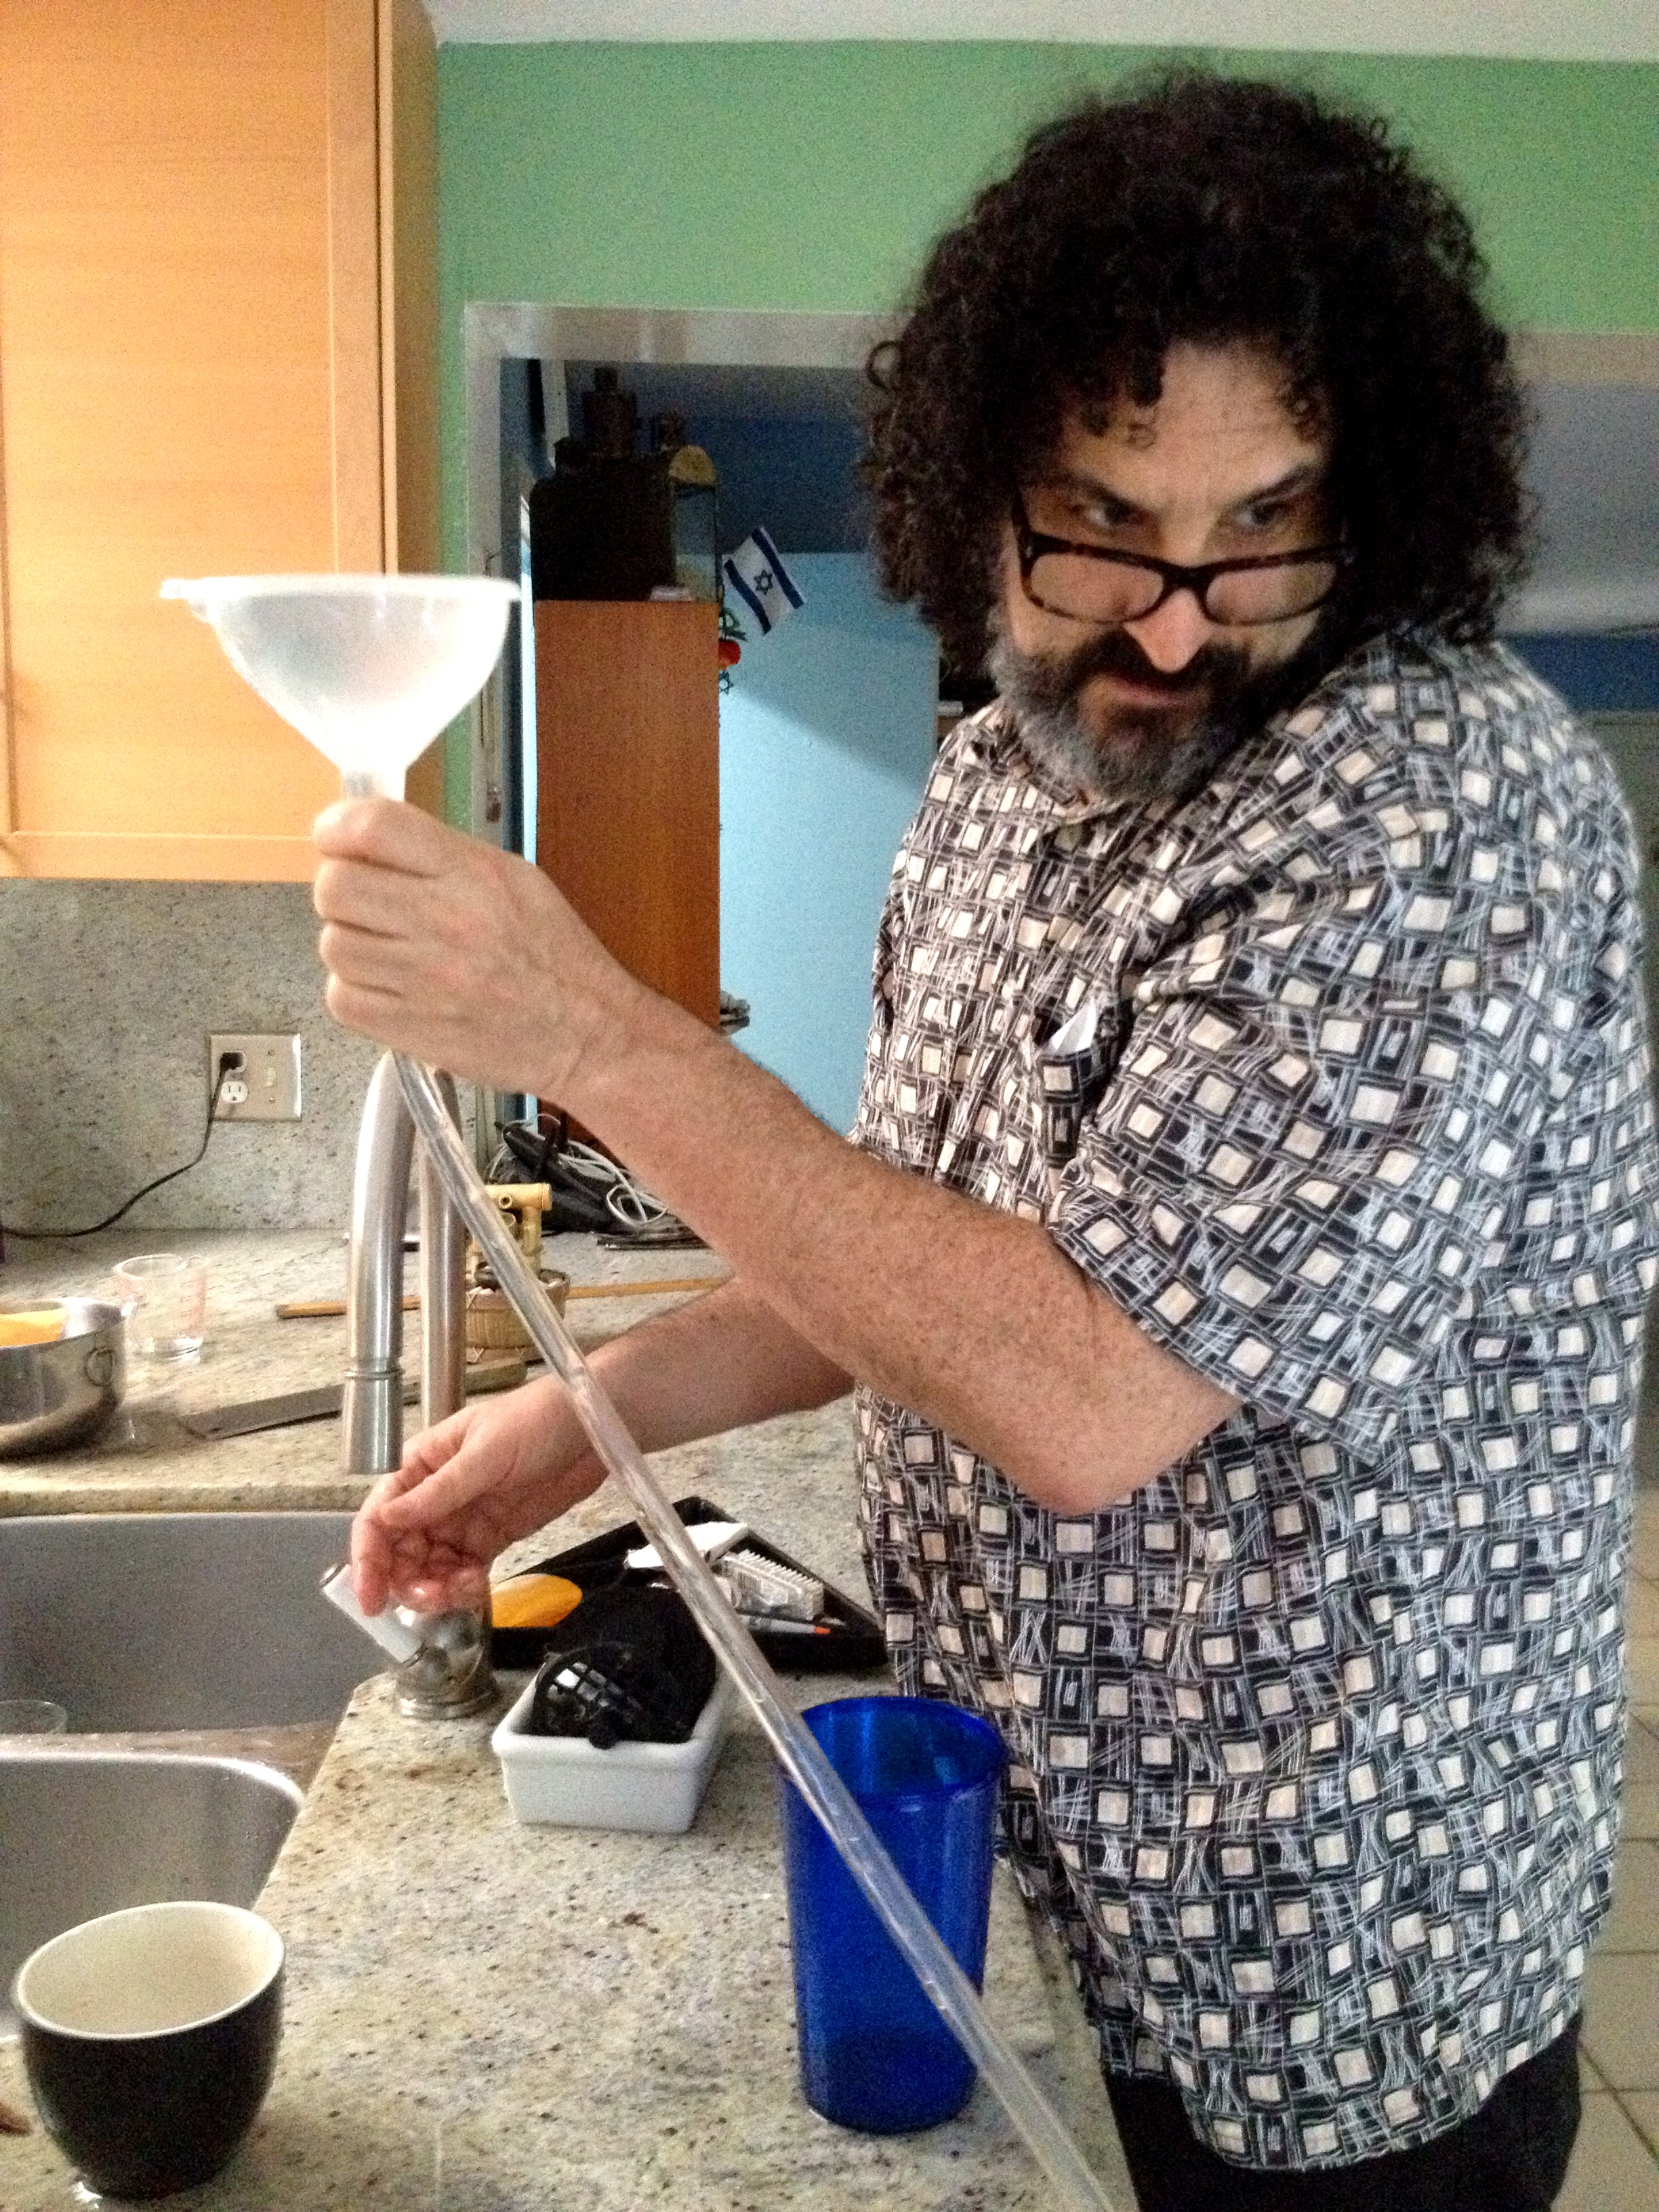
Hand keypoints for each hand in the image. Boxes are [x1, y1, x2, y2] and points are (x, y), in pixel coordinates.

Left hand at [313, 797, 642, 1104]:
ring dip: (351, 944)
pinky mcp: (407, 1030)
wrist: (585, 1034)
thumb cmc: (552, 953)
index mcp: (471, 873)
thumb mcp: (514, 879)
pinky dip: (357, 992)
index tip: (336, 840)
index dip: (336, 828)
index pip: (371, 828)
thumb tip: (366, 843)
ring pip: (332, 944)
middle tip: (370, 904)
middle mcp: (443, 922)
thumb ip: (441, 855)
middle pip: (335, 886)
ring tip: (390, 951)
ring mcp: (422, 980)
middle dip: (343, 890)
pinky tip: (392, 989)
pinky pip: (341, 998)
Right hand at [349, 1374, 603, 1614]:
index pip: (379, 1516)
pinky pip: (463, 1572)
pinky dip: (462, 1587)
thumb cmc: (534, 1422)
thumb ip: (439, 1490)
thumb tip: (385, 1518)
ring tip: (462, 1590)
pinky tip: (475, 1587)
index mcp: (421, 1466)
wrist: (589, 1427)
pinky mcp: (491, 1539)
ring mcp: (462, 1521)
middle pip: (400, 1552)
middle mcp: (433, 1497)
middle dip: (407, 1581)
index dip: (368, 1558)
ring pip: (430, 1569)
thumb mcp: (485, 1453)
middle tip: (432, 1598)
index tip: (370, 1598)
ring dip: (436, 1589)